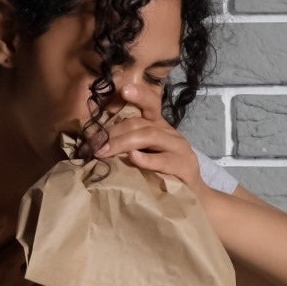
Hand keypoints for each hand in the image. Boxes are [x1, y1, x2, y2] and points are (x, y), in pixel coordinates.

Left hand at [82, 81, 208, 196]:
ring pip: (149, 135)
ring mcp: (179, 148)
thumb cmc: (162, 175)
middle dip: (113, 131)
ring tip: (103, 151)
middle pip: (140, 122)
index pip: (150, 103)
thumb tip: (95, 142)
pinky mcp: (184, 166)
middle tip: (93, 144)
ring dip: (122, 142)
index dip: (139, 94)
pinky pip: (163, 160)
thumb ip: (127, 145)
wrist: (193, 196)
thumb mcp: (145, 155)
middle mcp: (169, 132)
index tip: (123, 89)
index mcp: (158, 126)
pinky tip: (132, 158)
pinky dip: (146, 159)